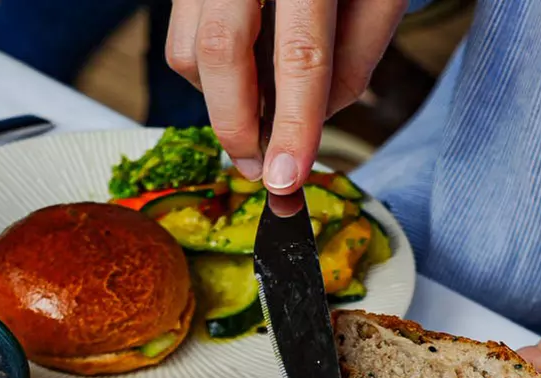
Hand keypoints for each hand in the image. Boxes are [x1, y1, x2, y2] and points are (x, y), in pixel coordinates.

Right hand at [166, 0, 406, 191]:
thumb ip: (356, 56)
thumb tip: (311, 124)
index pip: (300, 53)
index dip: (294, 124)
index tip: (288, 178)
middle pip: (220, 54)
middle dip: (238, 126)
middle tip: (263, 170)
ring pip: (189, 51)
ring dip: (222, 99)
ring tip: (266, 112)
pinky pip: (184, 35)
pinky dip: (213, 73)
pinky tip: (250, 75)